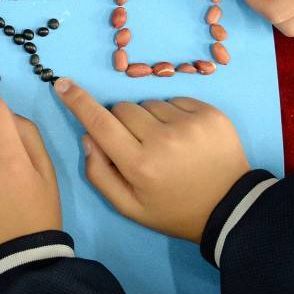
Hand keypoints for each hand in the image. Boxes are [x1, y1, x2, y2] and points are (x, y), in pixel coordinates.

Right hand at [54, 78, 248, 242]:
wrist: (231, 208)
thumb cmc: (173, 209)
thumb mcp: (129, 206)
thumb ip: (98, 174)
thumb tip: (88, 137)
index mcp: (139, 164)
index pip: (99, 122)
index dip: (78, 101)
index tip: (62, 84)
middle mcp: (163, 139)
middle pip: (122, 109)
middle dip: (121, 122)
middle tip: (139, 146)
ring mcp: (189, 124)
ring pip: (148, 103)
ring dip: (149, 119)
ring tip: (166, 144)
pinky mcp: (210, 113)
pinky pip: (174, 100)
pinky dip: (172, 114)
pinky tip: (184, 137)